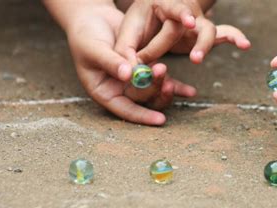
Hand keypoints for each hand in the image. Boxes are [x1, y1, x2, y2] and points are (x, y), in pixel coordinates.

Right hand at [65, 5, 195, 124]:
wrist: (93, 19)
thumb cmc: (86, 36)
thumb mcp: (94, 50)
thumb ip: (111, 62)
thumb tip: (128, 75)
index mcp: (104, 92)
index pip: (125, 110)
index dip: (142, 115)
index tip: (160, 119)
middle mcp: (121, 91)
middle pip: (142, 99)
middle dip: (154, 89)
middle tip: (162, 72)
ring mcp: (135, 82)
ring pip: (154, 92)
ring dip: (165, 87)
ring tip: (173, 81)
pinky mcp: (146, 70)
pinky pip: (163, 81)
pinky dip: (176, 85)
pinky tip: (190, 92)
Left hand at [114, 0, 250, 64]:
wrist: (153, 12)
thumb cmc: (139, 24)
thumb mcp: (128, 34)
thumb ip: (126, 52)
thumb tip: (129, 75)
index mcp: (163, 5)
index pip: (175, 9)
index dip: (182, 14)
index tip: (189, 20)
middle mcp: (184, 15)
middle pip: (197, 26)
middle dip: (198, 43)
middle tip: (195, 59)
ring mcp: (197, 25)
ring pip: (211, 32)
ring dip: (209, 46)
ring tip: (205, 61)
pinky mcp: (204, 37)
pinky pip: (225, 35)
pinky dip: (235, 38)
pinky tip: (245, 45)